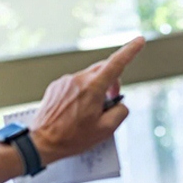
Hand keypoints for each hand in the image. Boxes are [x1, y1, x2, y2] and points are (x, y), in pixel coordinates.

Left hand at [30, 37, 144, 163]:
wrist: (42, 142)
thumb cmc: (73, 138)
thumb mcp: (105, 130)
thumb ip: (120, 113)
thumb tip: (120, 104)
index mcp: (93, 88)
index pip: (116, 63)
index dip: (130, 51)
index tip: (140, 41)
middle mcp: (78, 79)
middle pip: (103, 70)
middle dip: (113, 81)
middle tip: (112, 100)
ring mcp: (65, 81)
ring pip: (89, 78)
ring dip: (95, 90)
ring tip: (88, 113)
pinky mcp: (56, 86)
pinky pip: (75, 84)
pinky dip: (81, 94)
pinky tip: (75, 111)